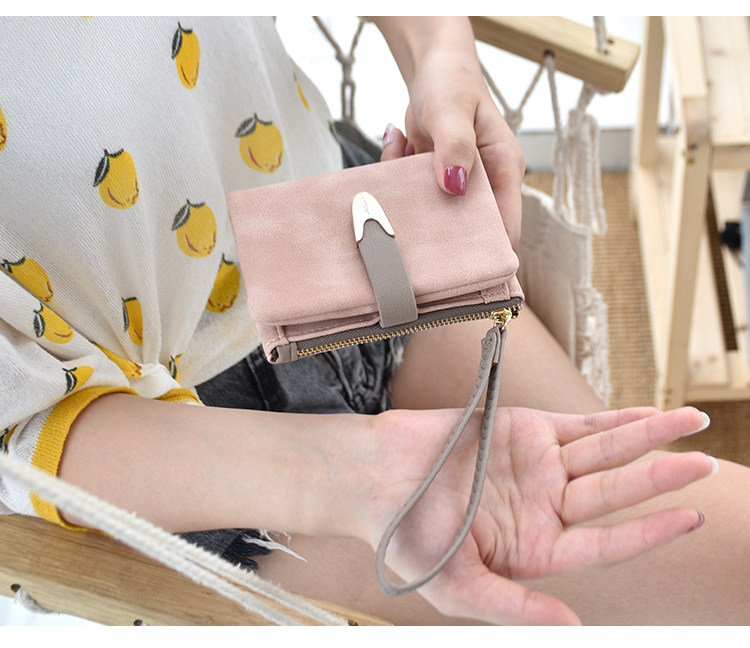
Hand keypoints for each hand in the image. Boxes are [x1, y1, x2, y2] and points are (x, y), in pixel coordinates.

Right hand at [360, 406, 713, 624]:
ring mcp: (539, 466)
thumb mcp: (457, 586)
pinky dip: (614, 418)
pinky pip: (580, 424)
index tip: (689, 517)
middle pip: (614, 493)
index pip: (605, 544)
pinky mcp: (527, 429)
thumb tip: (571, 628)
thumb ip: (513, 607)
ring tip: (691, 422)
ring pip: (605, 453)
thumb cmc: (406, 536)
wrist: (374, 475)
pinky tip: (647, 414)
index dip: (648, 532)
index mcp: (536, 549)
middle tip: (703, 465)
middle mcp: (546, 507)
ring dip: (647, 439)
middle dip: (659, 477)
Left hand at [375, 17, 524, 246]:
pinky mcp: (434, 183)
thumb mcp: (451, 109)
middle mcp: (484, 184)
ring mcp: (458, 186)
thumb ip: (454, 145)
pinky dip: (398, 176)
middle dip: (437, 231)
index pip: (505, 228)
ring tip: (401, 158)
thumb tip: (455, 186)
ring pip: (434, 215)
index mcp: (503, 170)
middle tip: (408, 216)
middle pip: (467, 231)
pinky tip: (399, 143)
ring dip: (410, 198)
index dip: (486, 252)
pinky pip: (413, 195)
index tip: (455, 265)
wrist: (434, 68)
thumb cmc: (452, 83)